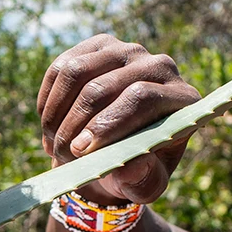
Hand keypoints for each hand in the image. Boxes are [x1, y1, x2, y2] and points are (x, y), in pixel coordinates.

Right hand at [38, 34, 199, 206]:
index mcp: (182, 100)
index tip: (80, 151)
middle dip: (74, 124)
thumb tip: (130, 166)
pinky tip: (48, 124)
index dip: (107, 124)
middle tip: (60, 155)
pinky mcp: (100, 45)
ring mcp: (128, 51)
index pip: (142, 99)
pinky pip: (62, 67)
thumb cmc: (139, 170)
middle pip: (105, 87)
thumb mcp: (144, 186)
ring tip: (52, 143)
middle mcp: (160, 66)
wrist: (122, 150)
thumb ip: (143, 181)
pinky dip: (48, 99)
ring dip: (57, 112)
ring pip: (78, 72)